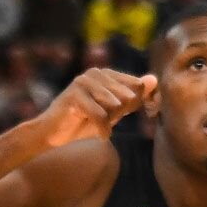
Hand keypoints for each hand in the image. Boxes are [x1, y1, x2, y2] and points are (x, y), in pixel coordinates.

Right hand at [34, 68, 156, 147]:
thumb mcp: (113, 111)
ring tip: (102, 126)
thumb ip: (133, 96)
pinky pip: (100, 115)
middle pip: (127, 96)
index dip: (139, 103)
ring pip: (114, 105)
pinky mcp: (74, 95)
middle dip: (121, 114)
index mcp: (106, 73)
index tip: (132, 115)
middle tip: (108, 122)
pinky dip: (103, 129)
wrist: (53, 134)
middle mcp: (95, 73)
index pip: (136, 85)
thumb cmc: (84, 122)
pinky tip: (100, 134)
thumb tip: (154, 79)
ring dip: (110, 121)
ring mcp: (83, 81)